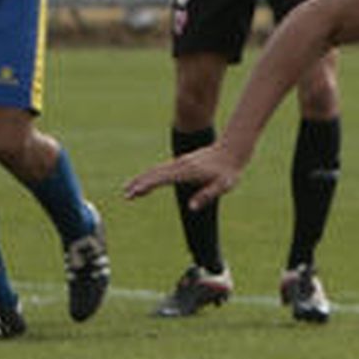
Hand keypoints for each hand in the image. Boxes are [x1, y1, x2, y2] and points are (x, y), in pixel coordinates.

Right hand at [124, 141, 244, 209]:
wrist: (232, 150)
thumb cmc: (228, 171)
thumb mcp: (223, 186)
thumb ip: (207, 195)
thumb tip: (191, 208)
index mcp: (188, 171)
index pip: (162, 179)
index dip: (147, 185)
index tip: (134, 192)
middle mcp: (180, 164)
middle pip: (154, 173)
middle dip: (139, 183)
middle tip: (125, 195)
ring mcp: (180, 162)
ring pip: (156, 170)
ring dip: (142, 179)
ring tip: (129, 190)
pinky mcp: (182, 162)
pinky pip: (161, 169)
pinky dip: (150, 175)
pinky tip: (145, 182)